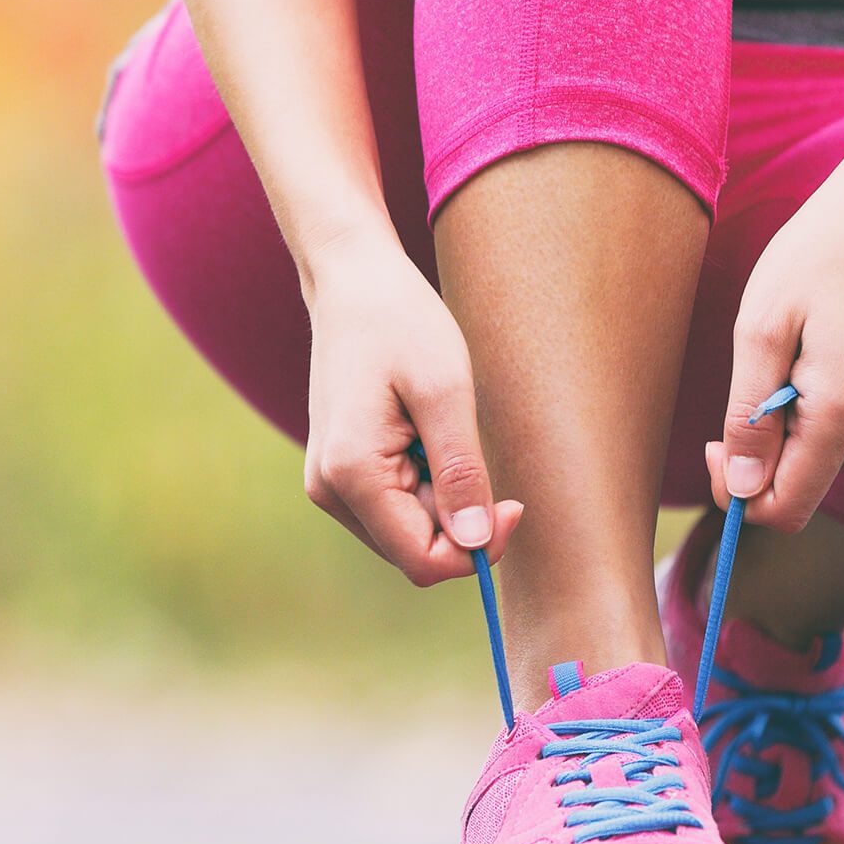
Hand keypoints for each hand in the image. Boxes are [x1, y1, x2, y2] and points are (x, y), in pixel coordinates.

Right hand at [302, 234, 522, 585]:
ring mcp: (330, 485)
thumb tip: (475, 543)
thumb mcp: (446, 391)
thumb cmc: (401, 322)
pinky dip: (426, 488)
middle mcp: (330, 491)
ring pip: (408, 535)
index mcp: (352, 474)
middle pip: (416, 553)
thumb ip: (461, 472)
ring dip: (443, 502)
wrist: (352, 282)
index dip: (477, 547)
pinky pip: (396, 510)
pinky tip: (426, 439)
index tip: (512, 503)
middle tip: (480, 457)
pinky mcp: (340, 474)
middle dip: (461, 522)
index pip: (424, 561)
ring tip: (441, 436)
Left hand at [706, 138, 843, 532]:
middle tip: (751, 382)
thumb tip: (741, 491)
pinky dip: (816, 418)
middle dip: (761, 454)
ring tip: (794, 359)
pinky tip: (818, 362)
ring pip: (819, 465)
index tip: (714, 446)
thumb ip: (748, 419)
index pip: (785, 508)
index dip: (737, 494)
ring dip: (789, 429)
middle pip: (800, 487)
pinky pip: (843, 443)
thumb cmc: (818, 256)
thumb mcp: (760, 331)